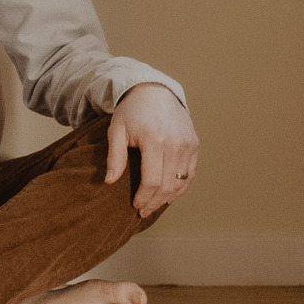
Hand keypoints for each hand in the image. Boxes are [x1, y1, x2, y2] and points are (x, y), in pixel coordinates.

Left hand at [105, 82, 198, 217]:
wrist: (154, 91)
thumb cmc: (131, 112)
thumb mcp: (116, 130)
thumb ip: (115, 157)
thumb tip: (109, 182)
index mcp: (154, 140)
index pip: (153, 181)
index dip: (144, 197)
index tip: (135, 206)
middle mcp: (175, 143)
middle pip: (168, 185)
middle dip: (155, 202)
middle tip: (143, 212)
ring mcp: (188, 144)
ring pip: (181, 182)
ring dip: (168, 198)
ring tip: (154, 206)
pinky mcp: (194, 145)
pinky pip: (190, 173)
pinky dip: (181, 187)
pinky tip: (169, 195)